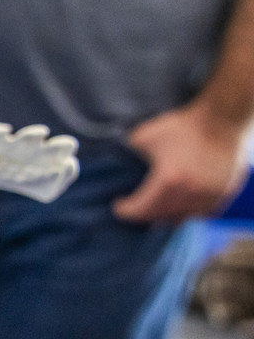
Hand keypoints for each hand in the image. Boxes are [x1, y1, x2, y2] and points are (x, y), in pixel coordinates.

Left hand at [113, 105, 249, 222]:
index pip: (140, 210)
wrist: (222, 119)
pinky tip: (178, 205)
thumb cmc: (183, 127)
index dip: (124, 210)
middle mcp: (189, 194)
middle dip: (143, 214)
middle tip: (134, 208)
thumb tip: (116, 165)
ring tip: (155, 208)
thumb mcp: (145, 136)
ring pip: (181, 218)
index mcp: (168, 182)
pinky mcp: (223, 194)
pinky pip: (201, 214)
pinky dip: (186, 213)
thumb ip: (127, 155)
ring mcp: (208, 197)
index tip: (117, 205)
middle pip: (159, 217)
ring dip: (165, 216)